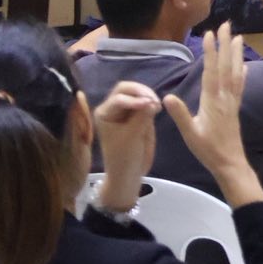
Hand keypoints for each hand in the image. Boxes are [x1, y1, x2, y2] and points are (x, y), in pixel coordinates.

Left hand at [91, 81, 160, 211]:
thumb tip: (152, 101)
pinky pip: (144, 104)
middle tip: (155, 100)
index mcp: (104, 113)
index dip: (134, 99)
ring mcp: (125, 111)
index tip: (149, 104)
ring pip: (136, 94)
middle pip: (125, 89)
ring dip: (147, 95)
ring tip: (158, 105)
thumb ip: (141, 118)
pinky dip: (150, 103)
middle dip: (140, 91)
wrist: (128, 174)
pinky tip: (157, 107)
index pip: (119, 99)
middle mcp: (112, 108)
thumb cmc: (124, 158)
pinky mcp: (137, 116)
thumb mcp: (132, 138)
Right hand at [161, 24, 262, 204]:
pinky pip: (240, 86)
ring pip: (236, 73)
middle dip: (226, 45)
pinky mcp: (235, 108)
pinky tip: (245, 66)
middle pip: (226, 66)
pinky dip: (243, 73)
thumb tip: (167, 96)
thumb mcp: (190, 133)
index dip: (211, 52)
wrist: (230, 165)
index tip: (209, 33)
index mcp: (212, 101)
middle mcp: (224, 97)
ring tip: (238, 37)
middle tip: (227, 25)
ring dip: (236, 54)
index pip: (211, 71)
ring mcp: (232, 102)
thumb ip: (180, 114)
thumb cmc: (208, 150)